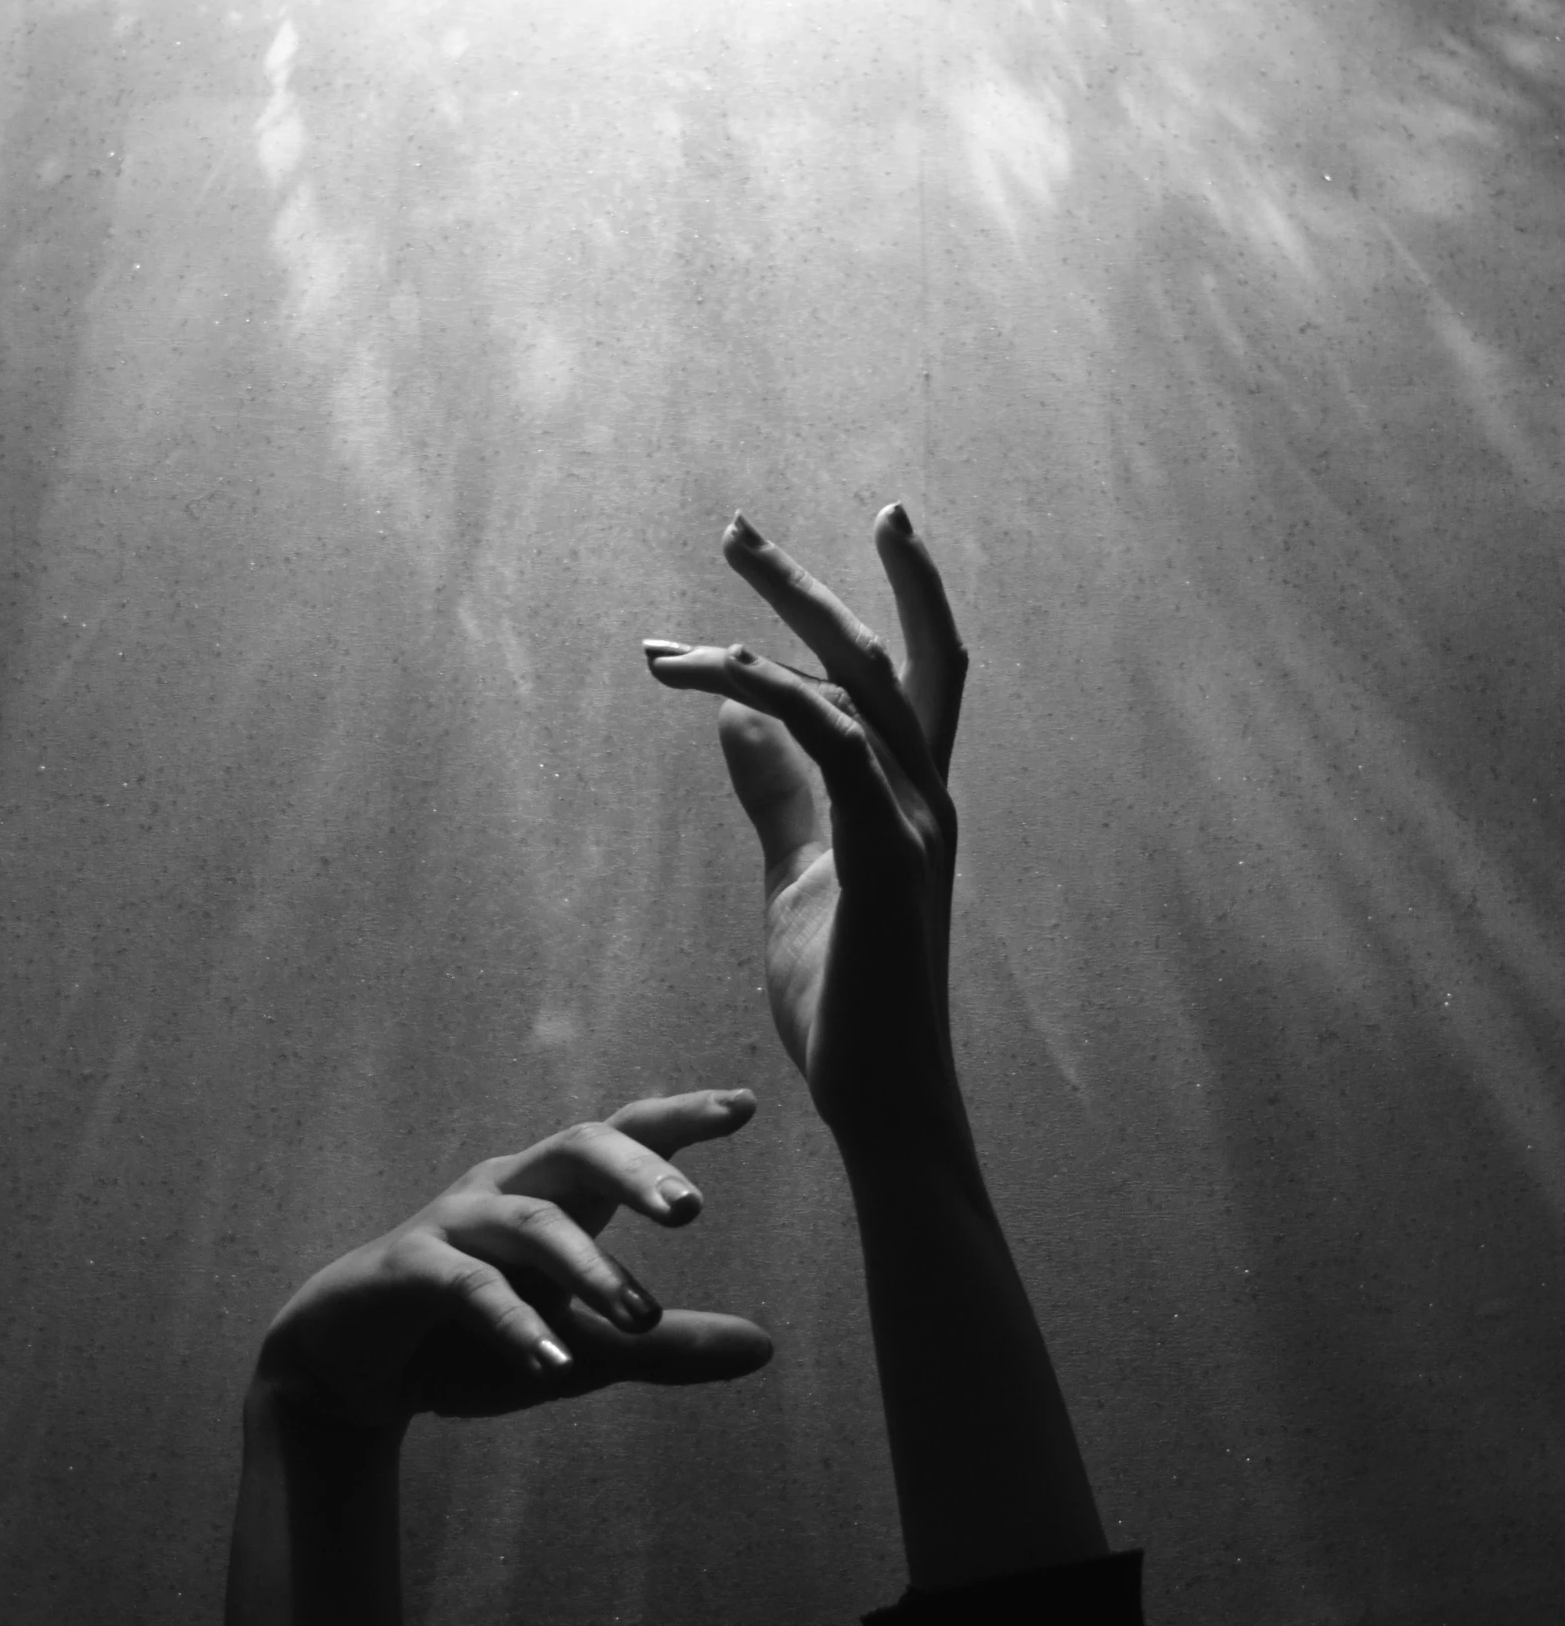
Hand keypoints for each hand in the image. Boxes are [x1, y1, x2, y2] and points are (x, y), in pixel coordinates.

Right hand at [254, 1089, 771, 1428]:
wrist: (351, 1375)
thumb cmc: (474, 1346)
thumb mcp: (584, 1351)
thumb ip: (665, 1347)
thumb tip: (765, 1347)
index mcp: (555, 1195)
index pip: (624, 1137)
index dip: (681, 1116)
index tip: (746, 1104)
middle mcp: (507, 1190)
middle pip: (577, 1147)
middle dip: (636, 1169)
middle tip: (691, 1208)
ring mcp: (453, 1224)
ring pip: (530, 1222)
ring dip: (589, 1269)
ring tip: (640, 1317)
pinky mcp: (406, 1269)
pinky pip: (467, 1285)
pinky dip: (514, 1323)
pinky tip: (554, 1364)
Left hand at [644, 505, 968, 1148]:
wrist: (878, 1098)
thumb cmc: (844, 1001)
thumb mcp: (797, 878)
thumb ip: (776, 795)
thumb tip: (733, 715)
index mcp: (912, 800)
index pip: (906, 674)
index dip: (854, 605)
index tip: (749, 571)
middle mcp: (926, 797)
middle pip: (888, 653)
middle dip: (814, 583)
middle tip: (734, 528)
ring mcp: (915, 823)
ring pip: (859, 682)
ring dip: (780, 620)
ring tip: (699, 590)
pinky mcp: (886, 856)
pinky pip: (833, 743)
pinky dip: (774, 694)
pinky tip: (711, 676)